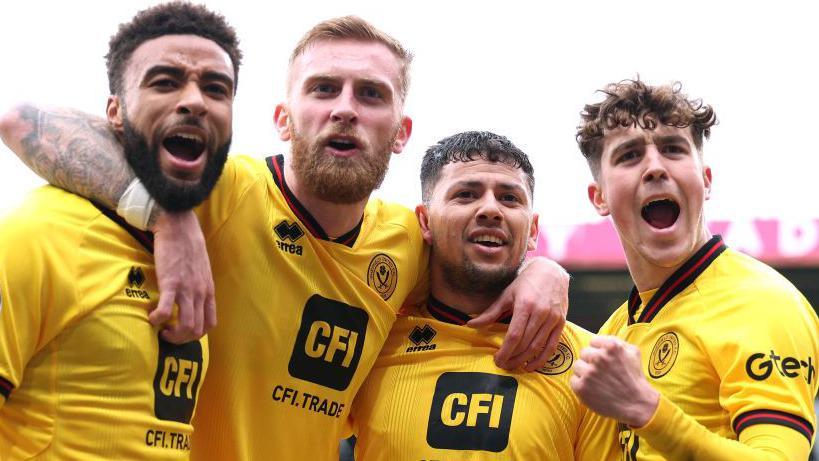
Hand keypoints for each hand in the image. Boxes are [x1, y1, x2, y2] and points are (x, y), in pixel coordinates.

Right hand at [148, 211, 215, 342]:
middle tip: (168, 333)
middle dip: (182, 339)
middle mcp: (200, 293)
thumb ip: (199, 286)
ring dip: (172, 335)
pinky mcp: (170, 283)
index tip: (182, 330)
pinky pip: (166, 311)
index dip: (196, 334)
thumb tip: (192, 299)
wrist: (179, 227)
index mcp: (208, 290)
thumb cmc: (188, 246)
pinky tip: (151, 317)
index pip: (210, 323)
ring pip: (186, 326)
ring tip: (161, 329)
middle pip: (197, 330)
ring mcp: (187, 289)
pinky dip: (158, 320)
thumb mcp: (202, 270)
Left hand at [469, 257, 568, 370]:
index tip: (496, 359)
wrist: (551, 272)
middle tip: (502, 365)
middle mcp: (541, 312)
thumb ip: (490, 313)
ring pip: (538, 347)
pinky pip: (552, 346)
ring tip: (513, 366)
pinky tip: (531, 366)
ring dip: (524, 360)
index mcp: (525, 305)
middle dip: (512, 358)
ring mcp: (553, 318)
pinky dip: (541, 359)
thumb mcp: (506, 295)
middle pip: (525, 343)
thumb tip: (470, 325)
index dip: (505, 351)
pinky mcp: (561, 323)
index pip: (514, 335)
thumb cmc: (525, 283)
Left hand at [570, 335, 658, 426]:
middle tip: (601, 372)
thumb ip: (617, 341)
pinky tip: (592, 389)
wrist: (637, 404)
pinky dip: (580, 385)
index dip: (598, 351)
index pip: (593, 342)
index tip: (604, 361)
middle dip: (591, 361)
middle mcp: (599, 358)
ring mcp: (589, 373)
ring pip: (577, 366)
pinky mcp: (582, 387)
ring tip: (597, 381)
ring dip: (585, 373)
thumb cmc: (635, 378)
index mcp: (611, 346)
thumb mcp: (633, 352)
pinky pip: (573, 380)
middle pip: (584, 353)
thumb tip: (601, 340)